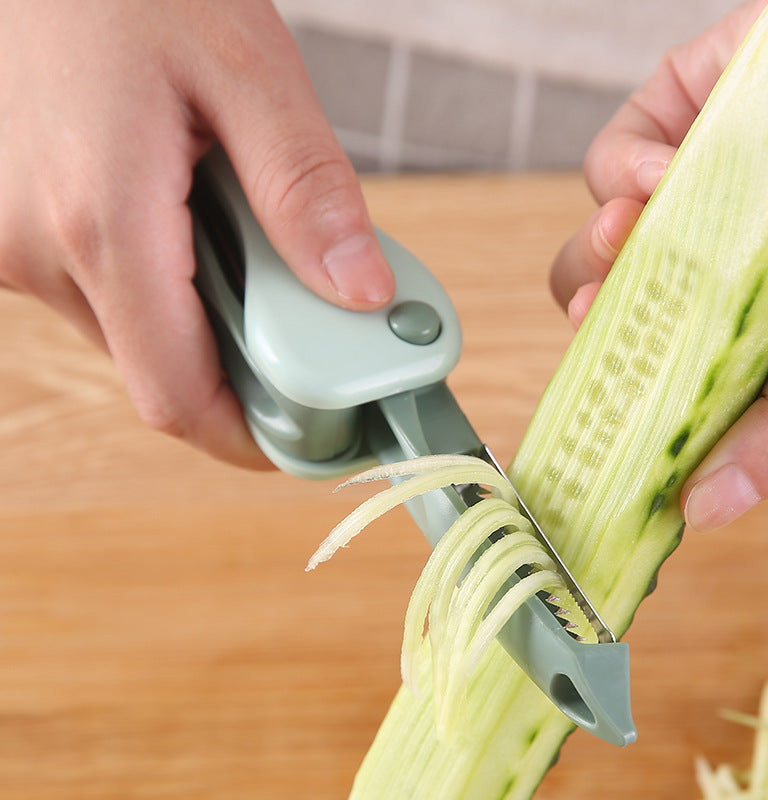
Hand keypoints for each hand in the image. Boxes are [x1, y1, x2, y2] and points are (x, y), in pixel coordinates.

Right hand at [0, 0, 394, 468]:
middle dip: (245, 372)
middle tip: (306, 329)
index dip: (250, 438)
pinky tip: (192, 225)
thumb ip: (306, 189)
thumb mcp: (247, 68)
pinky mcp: (15, 231)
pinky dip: (166, 289)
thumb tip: (362, 292)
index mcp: (101, 221)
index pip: (179, 396)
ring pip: (136, 339)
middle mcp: (39, 250)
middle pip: (163, 374)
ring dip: (205, 322)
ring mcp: (15, 245)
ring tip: (246, 245)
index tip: (310, 440)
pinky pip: (108, 298)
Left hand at [549, 0, 767, 532]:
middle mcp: (694, 251)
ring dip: (600, 240)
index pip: (636, 351)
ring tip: (633, 230)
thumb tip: (699, 513)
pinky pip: (612, 155)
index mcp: (722, 311)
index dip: (604, 364)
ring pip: (594, 229)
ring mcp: (680, 183)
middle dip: (593, 298)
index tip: (599, 370)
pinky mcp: (675, 113)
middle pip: (598, 292)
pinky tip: (668, 174)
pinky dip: (625, 169)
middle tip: (599, 304)